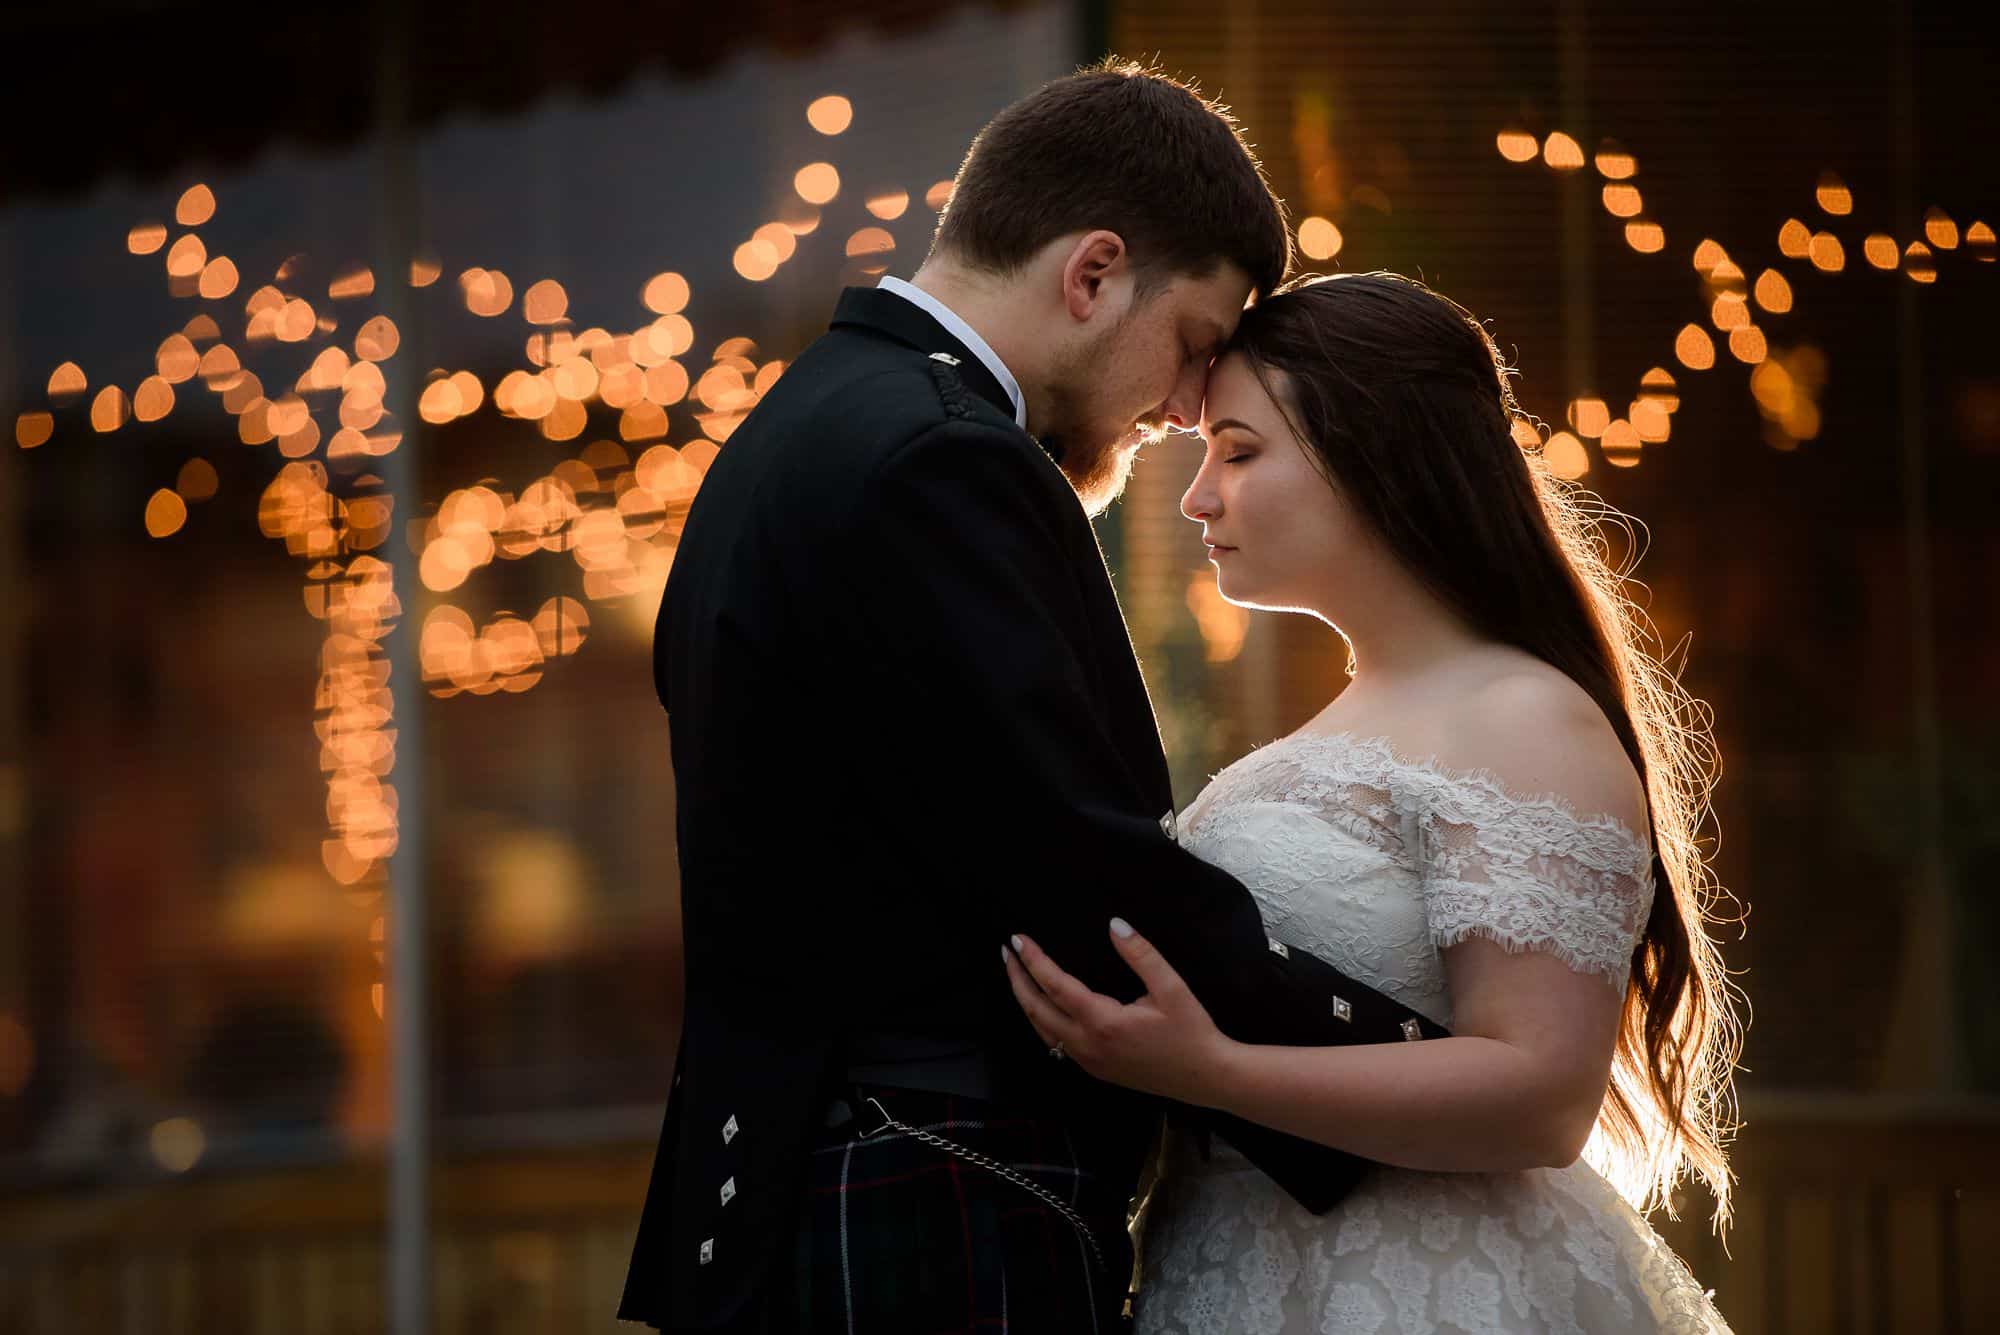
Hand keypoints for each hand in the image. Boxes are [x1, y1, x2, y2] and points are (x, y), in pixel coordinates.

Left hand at [1002, 918, 1235, 1106]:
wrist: (1206, 1078)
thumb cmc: (1191, 1031)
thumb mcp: (1171, 987)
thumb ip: (1140, 954)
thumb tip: (1114, 924)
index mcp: (1103, 1022)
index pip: (1055, 986)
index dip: (1033, 961)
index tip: (1017, 939)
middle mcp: (1088, 1045)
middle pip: (1036, 1010)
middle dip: (1017, 980)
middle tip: (1006, 952)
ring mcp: (1089, 1061)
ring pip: (1042, 1030)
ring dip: (1026, 1001)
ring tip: (1017, 974)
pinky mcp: (1096, 1070)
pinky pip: (1056, 1043)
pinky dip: (1041, 1021)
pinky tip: (1042, 1006)